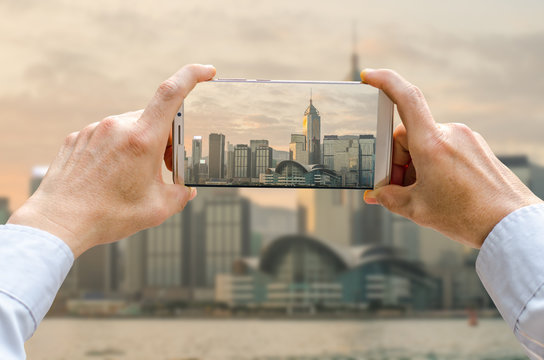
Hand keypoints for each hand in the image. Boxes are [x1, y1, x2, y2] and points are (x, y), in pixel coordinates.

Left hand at [8, 64, 215, 256]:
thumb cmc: (107, 215)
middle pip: (155, 120)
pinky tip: (111, 176)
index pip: (172, 93)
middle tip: (164, 169)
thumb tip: (186, 190)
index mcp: (141, 139)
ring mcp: (94, 130)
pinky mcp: (78, 138)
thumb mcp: (158, 209)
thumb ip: (181, 195)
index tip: (207, 72)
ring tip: (132, 177)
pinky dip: (117, 151)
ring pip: (130, 128)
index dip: (192, 76)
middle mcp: (117, 127)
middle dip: (166, 140)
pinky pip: (107, 136)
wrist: (58, 222)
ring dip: (140, 146)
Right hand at [362, 69, 541, 247]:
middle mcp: (450, 133)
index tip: (368, 77)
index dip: (384, 81)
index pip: (405, 98)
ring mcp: (466, 139)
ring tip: (420, 194)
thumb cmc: (468, 216)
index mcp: (432, 143)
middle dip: (398, 160)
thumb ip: (389, 198)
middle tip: (396, 188)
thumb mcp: (417, 209)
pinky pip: (444, 149)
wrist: (510, 224)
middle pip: (408, 134)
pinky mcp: (476, 147)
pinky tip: (436, 189)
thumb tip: (377, 194)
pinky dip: (432, 165)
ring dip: (416, 165)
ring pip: (426, 144)